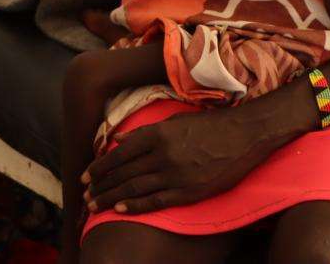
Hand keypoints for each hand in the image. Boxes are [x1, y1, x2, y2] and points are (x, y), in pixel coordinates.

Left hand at [81, 106, 272, 214]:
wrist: (245, 135)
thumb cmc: (210, 124)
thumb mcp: (175, 120)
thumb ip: (145, 131)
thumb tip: (118, 139)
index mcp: (158, 134)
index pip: (119, 154)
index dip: (99, 167)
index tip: (85, 176)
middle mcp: (162, 154)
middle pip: (123, 174)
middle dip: (101, 185)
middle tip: (85, 194)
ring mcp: (176, 174)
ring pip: (134, 189)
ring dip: (111, 198)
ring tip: (95, 205)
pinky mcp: (189, 191)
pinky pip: (156, 201)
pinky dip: (136, 206)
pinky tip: (120, 210)